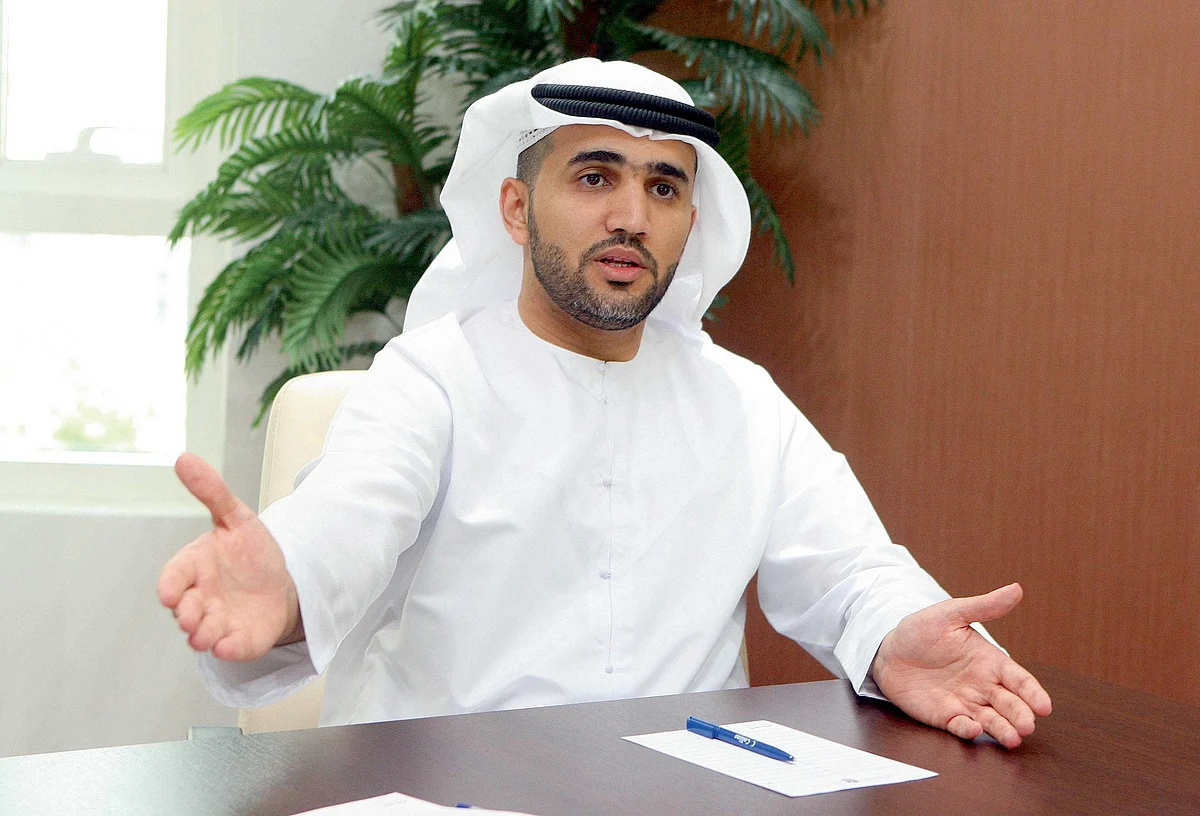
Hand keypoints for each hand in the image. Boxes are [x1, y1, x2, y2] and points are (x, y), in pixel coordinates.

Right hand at [157, 453, 302, 660]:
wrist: (281, 581)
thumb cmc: (250, 551)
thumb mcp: (236, 516)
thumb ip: (211, 491)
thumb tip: (183, 457)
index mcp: (194, 567)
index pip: (174, 576)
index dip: (170, 585)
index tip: (170, 592)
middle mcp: (200, 598)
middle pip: (185, 609)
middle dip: (185, 614)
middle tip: (190, 615)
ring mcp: (218, 621)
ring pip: (203, 633)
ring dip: (202, 635)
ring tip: (206, 634)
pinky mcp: (239, 640)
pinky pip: (230, 648)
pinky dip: (228, 649)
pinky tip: (228, 647)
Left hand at [871, 583, 1051, 748]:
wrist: (888, 651)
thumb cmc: (922, 630)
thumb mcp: (951, 614)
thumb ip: (983, 606)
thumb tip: (1016, 589)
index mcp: (989, 661)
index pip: (1018, 679)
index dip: (1032, 692)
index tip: (1045, 706)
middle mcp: (982, 685)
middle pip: (1009, 704)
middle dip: (1021, 715)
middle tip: (1027, 725)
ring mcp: (965, 702)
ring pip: (991, 720)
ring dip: (1002, 730)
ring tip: (1012, 738)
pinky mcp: (945, 716)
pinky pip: (960, 726)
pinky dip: (968, 729)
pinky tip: (973, 729)